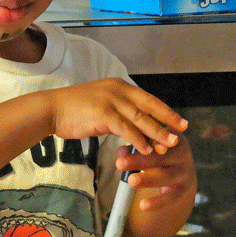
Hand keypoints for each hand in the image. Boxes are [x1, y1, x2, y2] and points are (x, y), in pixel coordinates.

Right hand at [46, 78, 187, 155]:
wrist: (51, 109)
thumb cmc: (73, 110)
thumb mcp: (101, 106)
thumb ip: (118, 112)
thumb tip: (133, 126)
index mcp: (119, 86)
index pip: (148, 99)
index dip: (165, 110)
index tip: (179, 120)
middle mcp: (118, 90)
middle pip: (150, 105)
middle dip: (168, 119)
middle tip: (184, 129)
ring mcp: (111, 100)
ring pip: (141, 118)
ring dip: (157, 132)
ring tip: (170, 144)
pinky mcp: (103, 113)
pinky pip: (126, 129)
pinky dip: (138, 140)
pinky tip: (148, 150)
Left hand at [116, 134, 195, 211]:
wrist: (182, 171)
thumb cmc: (160, 153)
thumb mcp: (150, 146)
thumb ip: (136, 147)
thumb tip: (120, 151)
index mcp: (174, 138)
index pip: (161, 138)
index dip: (151, 140)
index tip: (136, 141)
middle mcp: (183, 155)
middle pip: (161, 157)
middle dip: (140, 160)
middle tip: (120, 163)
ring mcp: (185, 173)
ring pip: (166, 177)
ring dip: (148, 179)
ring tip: (131, 181)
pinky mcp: (184, 190)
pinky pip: (170, 197)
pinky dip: (157, 202)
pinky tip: (142, 205)